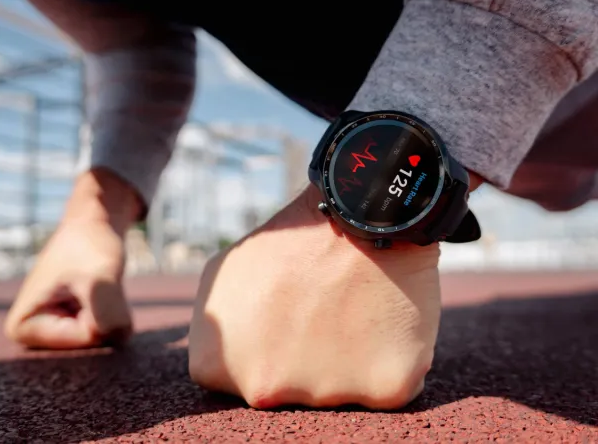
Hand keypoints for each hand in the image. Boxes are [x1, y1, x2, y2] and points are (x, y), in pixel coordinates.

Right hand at [4, 169, 140, 348]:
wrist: (96, 223)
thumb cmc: (90, 245)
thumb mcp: (100, 277)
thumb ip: (106, 312)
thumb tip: (115, 338)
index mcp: (22, 328)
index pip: (83, 338)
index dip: (97, 309)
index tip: (83, 282)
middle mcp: (34, 338)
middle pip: (94, 343)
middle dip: (106, 314)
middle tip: (92, 283)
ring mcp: (56, 335)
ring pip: (106, 339)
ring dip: (114, 310)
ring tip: (96, 286)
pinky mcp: (75, 329)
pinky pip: (112, 332)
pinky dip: (118, 311)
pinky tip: (101, 292)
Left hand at [189, 184, 441, 409]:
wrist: (360, 210)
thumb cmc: (291, 239)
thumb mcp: (222, 275)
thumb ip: (216, 325)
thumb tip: (226, 353)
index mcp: (217, 365)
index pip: (237, 378)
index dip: (265, 346)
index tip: (283, 318)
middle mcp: (264, 390)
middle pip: (286, 391)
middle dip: (301, 359)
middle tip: (321, 312)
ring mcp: (324, 394)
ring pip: (337, 392)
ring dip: (345, 361)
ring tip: (352, 308)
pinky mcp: (385, 388)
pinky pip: (385, 386)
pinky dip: (388, 359)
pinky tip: (383, 318)